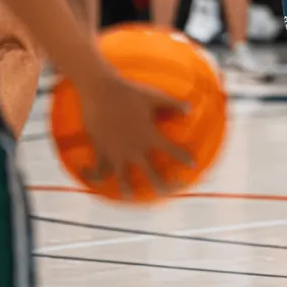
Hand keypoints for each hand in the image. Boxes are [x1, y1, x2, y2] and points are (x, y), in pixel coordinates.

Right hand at [78, 68, 191, 196]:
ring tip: (129, 196)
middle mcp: (134, 148)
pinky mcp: (100, 150)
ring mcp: (116, 152)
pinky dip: (95, 175)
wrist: (100, 90)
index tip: (193, 165)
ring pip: (123, 177)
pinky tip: (93, 177)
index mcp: (149, 136)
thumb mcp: (154, 96)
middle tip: (169, 191)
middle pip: (151, 173)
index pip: (172, 151)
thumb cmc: (129, 92)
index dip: (183, 158)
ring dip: (127, 188)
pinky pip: (98, 169)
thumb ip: (173, 104)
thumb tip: (191, 109)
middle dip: (162, 184)